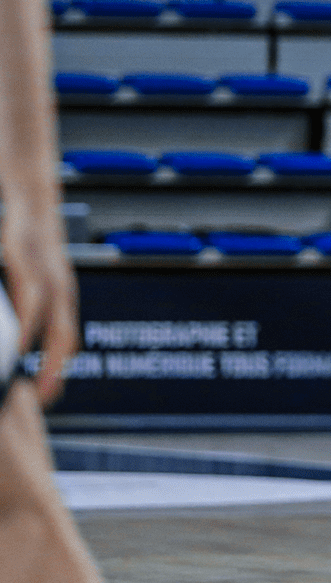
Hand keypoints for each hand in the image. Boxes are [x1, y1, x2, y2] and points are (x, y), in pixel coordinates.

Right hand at [2, 201, 76, 400]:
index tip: (48, 399)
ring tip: (24, 377)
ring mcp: (42, 264)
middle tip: (43, 401)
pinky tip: (16, 337)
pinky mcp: (21, 245)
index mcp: (58, 291)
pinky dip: (25, 317)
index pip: (65, 338)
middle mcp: (58, 281)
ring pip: (47, 313)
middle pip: (63, 333)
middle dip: (54, 369)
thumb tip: (13, 338)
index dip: (57, 370)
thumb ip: (22, 301)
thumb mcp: (27, 268)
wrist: (27, 182)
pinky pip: (28, 288)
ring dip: (38, 348)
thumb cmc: (24, 230)